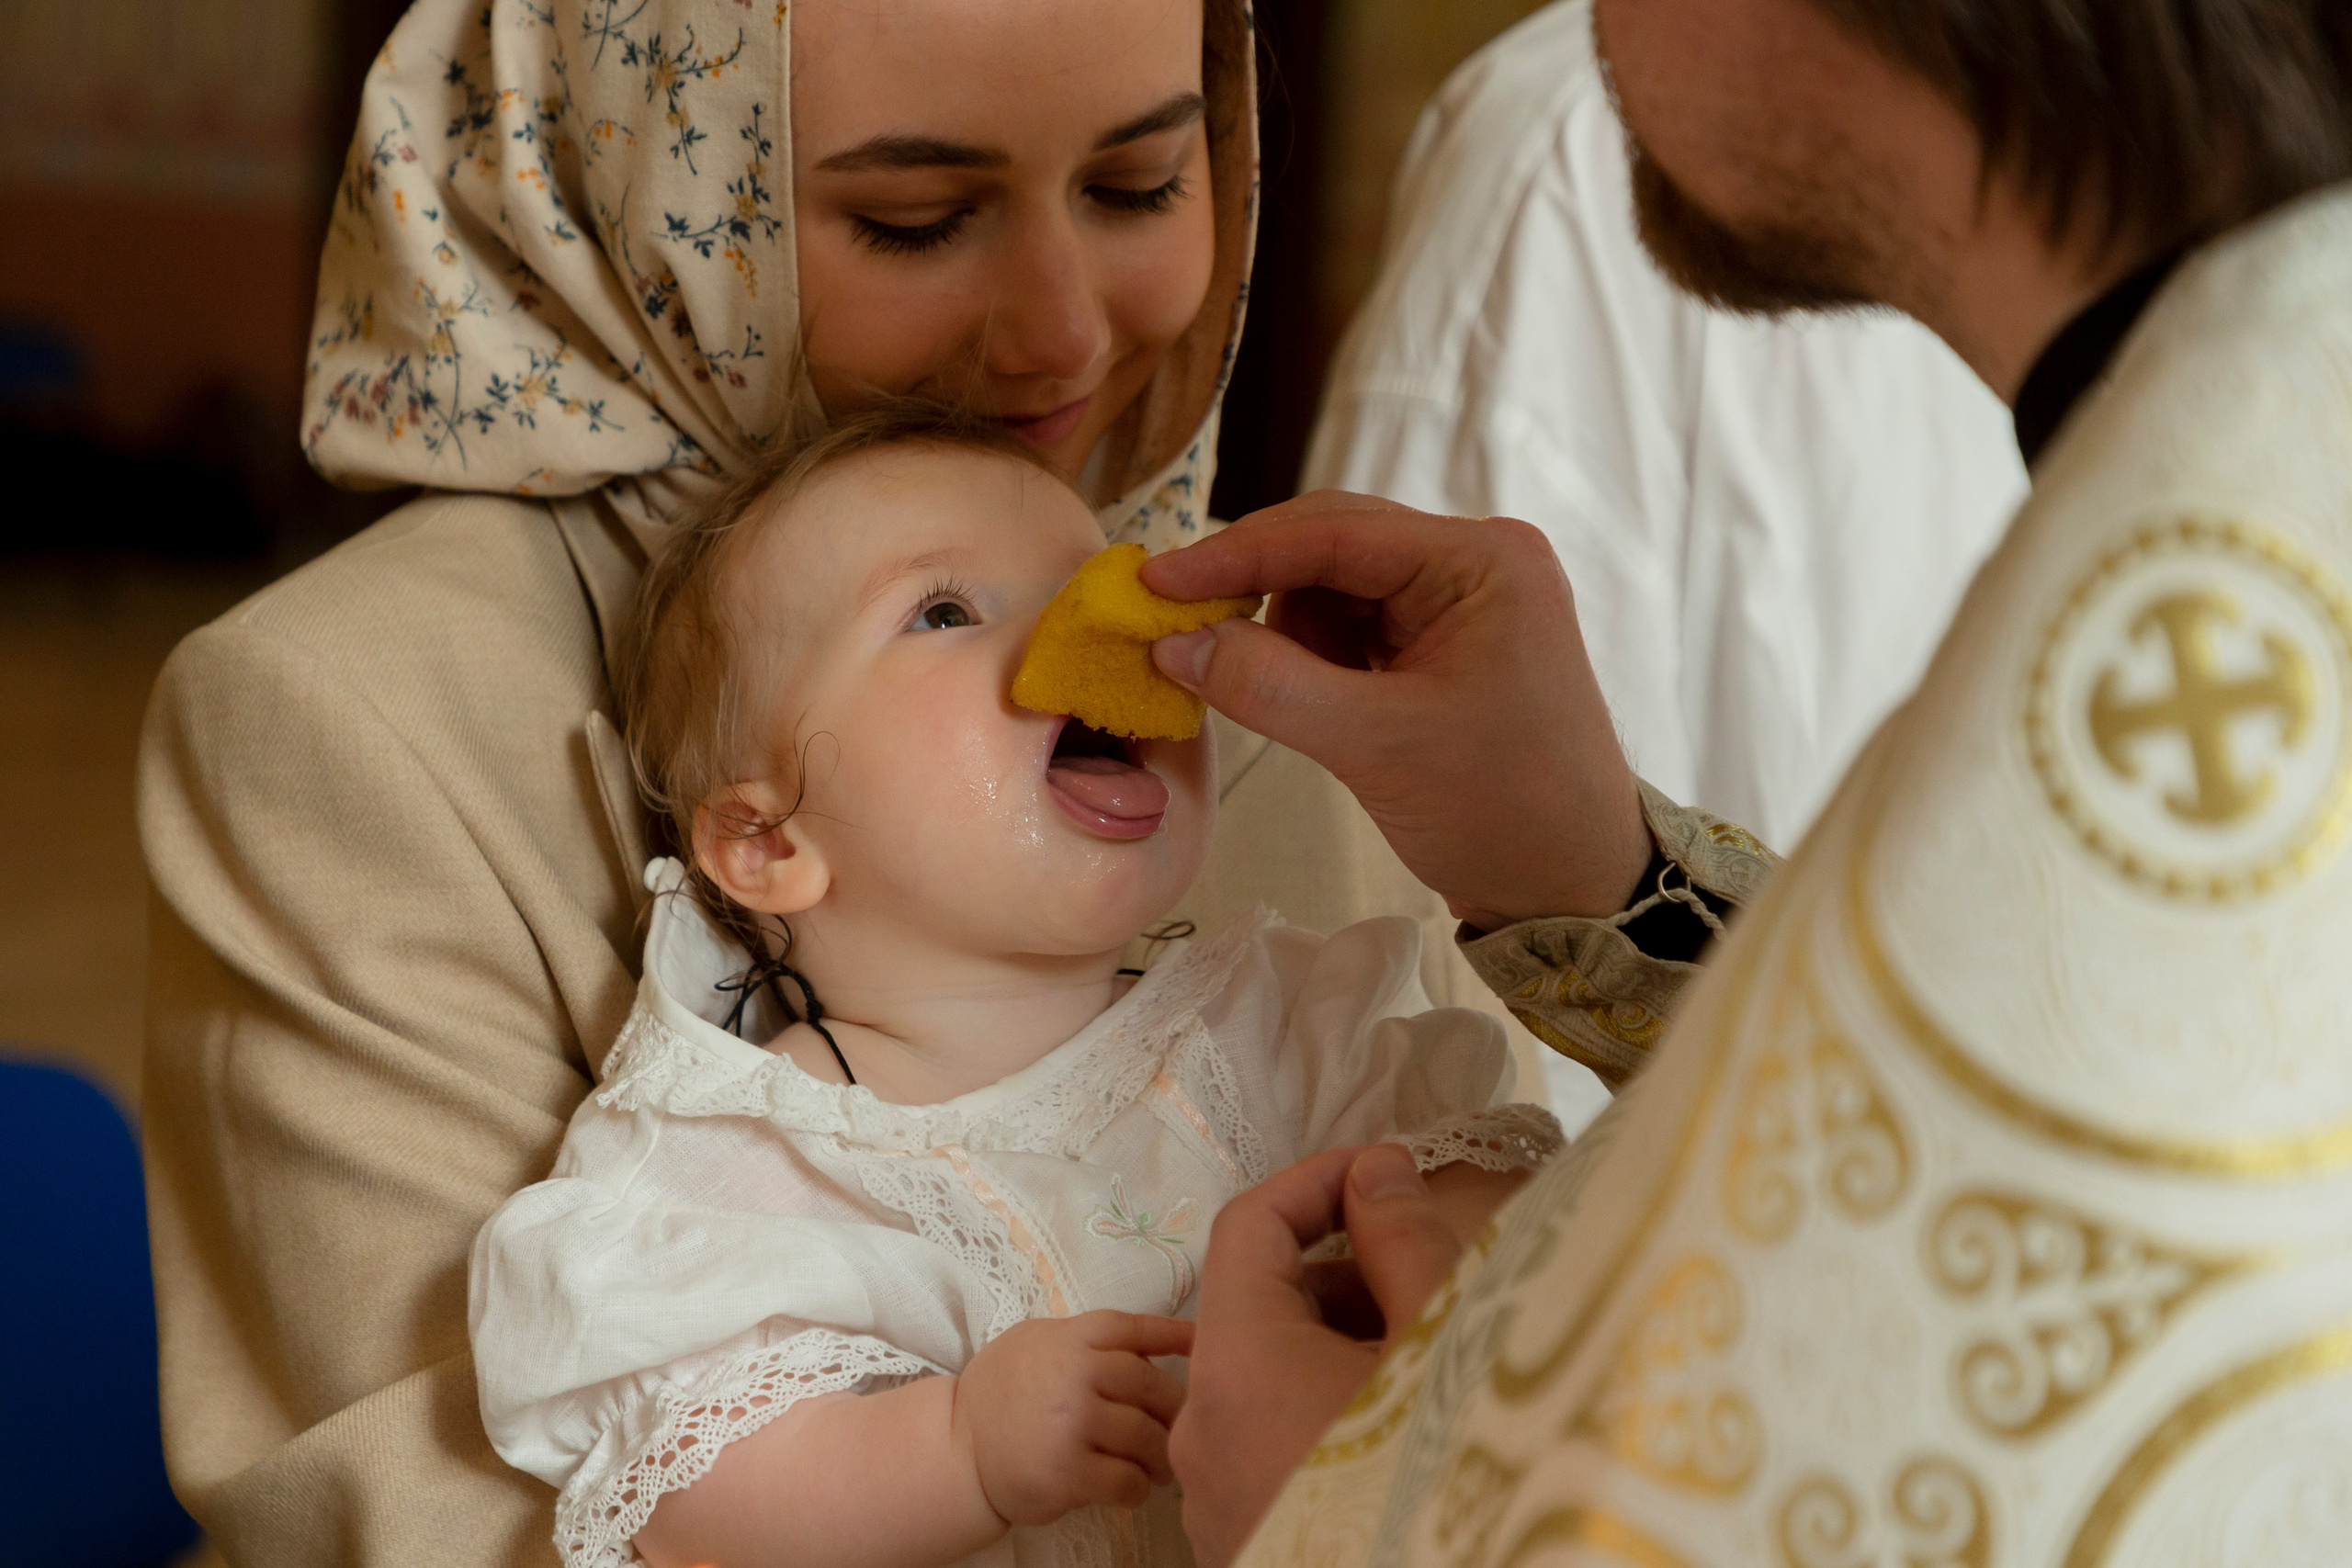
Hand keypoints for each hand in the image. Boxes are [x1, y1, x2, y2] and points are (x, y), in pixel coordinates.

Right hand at [953, 1310, 1194, 1527]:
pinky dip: (1137, 1488)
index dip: (1176, 1336)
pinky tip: (1130, 1489)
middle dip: (1174, 1413)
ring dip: (1161, 1457)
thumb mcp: (1040, 1343)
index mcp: (1072, 1337)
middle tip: (1180, 1431)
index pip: (1136, 1329)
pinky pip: (1127, 1480)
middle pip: (1153, 1388)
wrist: (958, 1449)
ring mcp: (1073, 1422)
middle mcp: (1076, 1373)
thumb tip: (1154, 1343)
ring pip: (1147, 1438)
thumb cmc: (1003, 1393)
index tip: (1205, 1345)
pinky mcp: (1069, 1471)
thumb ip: (1088, 1340)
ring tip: (1160, 1467)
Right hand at [1143, 492, 1650, 925]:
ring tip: (1282, 698)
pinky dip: (1309, 658)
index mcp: (1484, 560)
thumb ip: (1270, 686)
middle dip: (1255, 588)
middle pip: (1331, 543)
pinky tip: (1306, 701)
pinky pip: (1351, 627)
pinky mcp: (1442, 644)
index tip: (1154, 579)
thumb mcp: (1376, 747)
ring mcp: (1460, 602)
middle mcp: (1475, 562)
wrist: (1576, 886)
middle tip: (1174, 627)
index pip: (1335, 530)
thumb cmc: (1504, 811)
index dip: (1236, 553)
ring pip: (1331, 587)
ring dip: (1284, 632)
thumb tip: (1172, 644)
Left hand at [1172, 1144, 1464, 1567]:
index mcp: (1235, 1366)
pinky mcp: (1251, 1543)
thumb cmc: (1454, 1475)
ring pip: (1269, 1379)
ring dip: (1343, 1346)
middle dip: (1345, 1274)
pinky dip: (1330, 1410)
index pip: (1247, 1227)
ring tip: (1435, 1360)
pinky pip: (1274, 1444)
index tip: (1386, 1169)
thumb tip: (1374, 1173)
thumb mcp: (1442, 1334)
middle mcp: (1205, 1432)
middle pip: (1259, 1307)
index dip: (1317, 1180)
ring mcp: (1221, 1500)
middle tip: (1434, 1278)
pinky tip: (1410, 1424)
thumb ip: (1398, 1238)